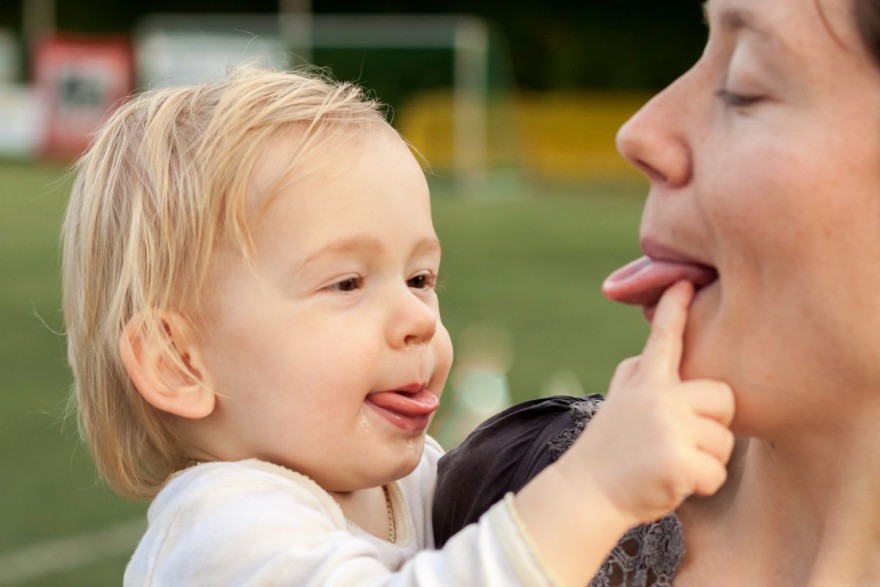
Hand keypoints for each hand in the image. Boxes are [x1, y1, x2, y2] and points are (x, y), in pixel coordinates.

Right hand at [566, 280, 735, 525]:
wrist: (585, 493)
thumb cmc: (609, 450)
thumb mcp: (619, 402)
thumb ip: (639, 376)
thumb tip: (648, 353)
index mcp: (644, 380)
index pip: (665, 337)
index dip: (676, 308)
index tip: (686, 280)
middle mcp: (657, 396)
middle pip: (723, 398)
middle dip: (712, 425)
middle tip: (680, 443)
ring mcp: (668, 426)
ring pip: (724, 442)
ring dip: (704, 461)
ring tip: (667, 465)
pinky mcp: (678, 460)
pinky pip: (717, 474)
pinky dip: (699, 487)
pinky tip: (670, 483)